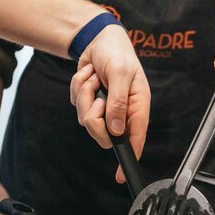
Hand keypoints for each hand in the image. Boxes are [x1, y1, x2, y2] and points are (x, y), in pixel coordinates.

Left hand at [69, 24, 150, 183]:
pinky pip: (77, 105)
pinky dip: (78, 89)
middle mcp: (122, 111)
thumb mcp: (120, 74)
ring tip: (93, 78)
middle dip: (93, 115)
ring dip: (85, 95)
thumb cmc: (116, 53)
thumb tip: (116, 130)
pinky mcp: (90, 101)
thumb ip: (118, 102)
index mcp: (137, 107)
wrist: (98, 38)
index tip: (119, 176)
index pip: (135, 139)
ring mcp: (105, 108)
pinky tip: (88, 75)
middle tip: (97, 96)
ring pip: (87, 119)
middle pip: (103, 134)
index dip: (128, 157)